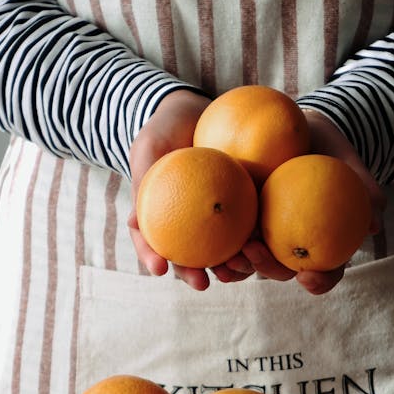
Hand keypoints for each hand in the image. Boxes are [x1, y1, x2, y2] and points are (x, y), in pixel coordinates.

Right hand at [127, 89, 255, 289]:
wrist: (196, 111)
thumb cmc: (166, 130)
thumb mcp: (149, 149)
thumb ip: (143, 181)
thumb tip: (133, 222)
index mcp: (158, 217)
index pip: (152, 243)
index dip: (153, 259)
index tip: (158, 269)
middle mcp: (186, 223)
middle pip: (188, 257)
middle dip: (194, 275)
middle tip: (201, 283)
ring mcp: (215, 219)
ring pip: (219, 251)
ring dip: (228, 267)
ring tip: (234, 269)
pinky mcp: (242, 209)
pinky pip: (248, 228)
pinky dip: (254, 239)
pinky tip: (261, 243)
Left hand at [227, 109, 386, 296]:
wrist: (289, 124)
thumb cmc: (324, 144)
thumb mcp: (345, 157)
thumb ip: (362, 184)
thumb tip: (376, 220)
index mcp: (318, 240)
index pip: (325, 270)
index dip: (320, 281)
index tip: (310, 277)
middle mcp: (288, 244)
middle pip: (280, 270)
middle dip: (267, 269)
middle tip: (255, 253)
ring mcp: (259, 235)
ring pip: (247, 261)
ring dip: (235, 266)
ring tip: (225, 254)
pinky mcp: (232, 220)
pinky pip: (221, 237)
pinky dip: (213, 243)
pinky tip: (199, 239)